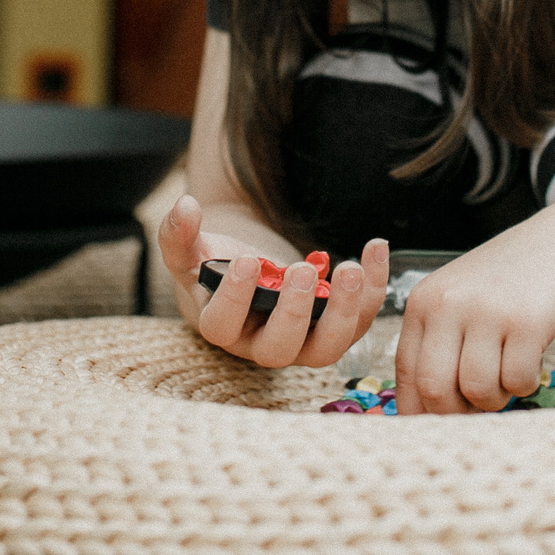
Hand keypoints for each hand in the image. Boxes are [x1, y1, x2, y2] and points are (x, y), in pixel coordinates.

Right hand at [158, 191, 388, 368]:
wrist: (250, 270)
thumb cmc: (216, 265)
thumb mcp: (190, 250)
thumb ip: (179, 234)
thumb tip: (185, 206)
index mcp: (223, 326)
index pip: (222, 326)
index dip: (234, 299)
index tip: (247, 262)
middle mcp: (262, 343)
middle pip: (280, 348)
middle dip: (295, 312)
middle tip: (302, 269)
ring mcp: (303, 341)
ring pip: (326, 348)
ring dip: (343, 312)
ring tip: (350, 270)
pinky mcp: (334, 327)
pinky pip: (360, 319)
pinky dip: (374, 289)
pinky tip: (375, 248)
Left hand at [394, 219, 554, 413]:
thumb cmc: (512, 280)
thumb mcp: (461, 299)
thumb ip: (439, 344)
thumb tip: (423, 410)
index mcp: (424, 302)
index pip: (406, 373)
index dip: (421, 409)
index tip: (440, 423)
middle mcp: (448, 304)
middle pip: (435, 390)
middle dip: (459, 412)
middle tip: (481, 401)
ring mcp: (487, 311)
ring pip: (477, 391)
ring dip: (497, 397)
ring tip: (508, 374)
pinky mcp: (526, 322)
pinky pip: (517, 381)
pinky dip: (526, 384)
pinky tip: (531, 360)